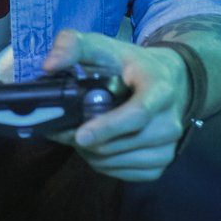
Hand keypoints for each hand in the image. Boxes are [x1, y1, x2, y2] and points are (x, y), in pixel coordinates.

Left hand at [43, 29, 188, 181]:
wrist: (166, 80)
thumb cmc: (129, 64)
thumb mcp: (103, 46)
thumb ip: (73, 45)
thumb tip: (49, 65)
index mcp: (160, 90)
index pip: (137, 115)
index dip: (107, 127)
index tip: (79, 135)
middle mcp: (170, 121)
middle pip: (123, 143)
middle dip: (89, 142)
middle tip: (66, 131)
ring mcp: (168, 146)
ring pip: (119, 162)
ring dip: (92, 155)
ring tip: (80, 137)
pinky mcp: (162, 164)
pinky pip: (125, 174)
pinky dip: (104, 165)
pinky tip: (96, 149)